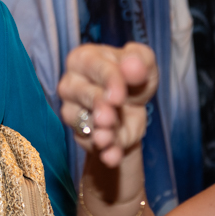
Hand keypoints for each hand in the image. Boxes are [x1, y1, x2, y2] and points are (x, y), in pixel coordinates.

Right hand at [57, 42, 157, 167]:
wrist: (132, 108)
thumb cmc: (132, 78)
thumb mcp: (143, 63)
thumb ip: (140, 59)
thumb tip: (132, 65)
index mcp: (83, 59)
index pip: (92, 66)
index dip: (108, 80)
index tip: (120, 96)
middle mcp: (71, 84)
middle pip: (82, 93)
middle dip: (98, 105)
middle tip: (109, 117)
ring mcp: (72, 111)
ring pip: (83, 122)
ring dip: (98, 131)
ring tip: (107, 139)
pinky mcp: (81, 135)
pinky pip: (92, 144)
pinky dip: (105, 151)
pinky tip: (112, 157)